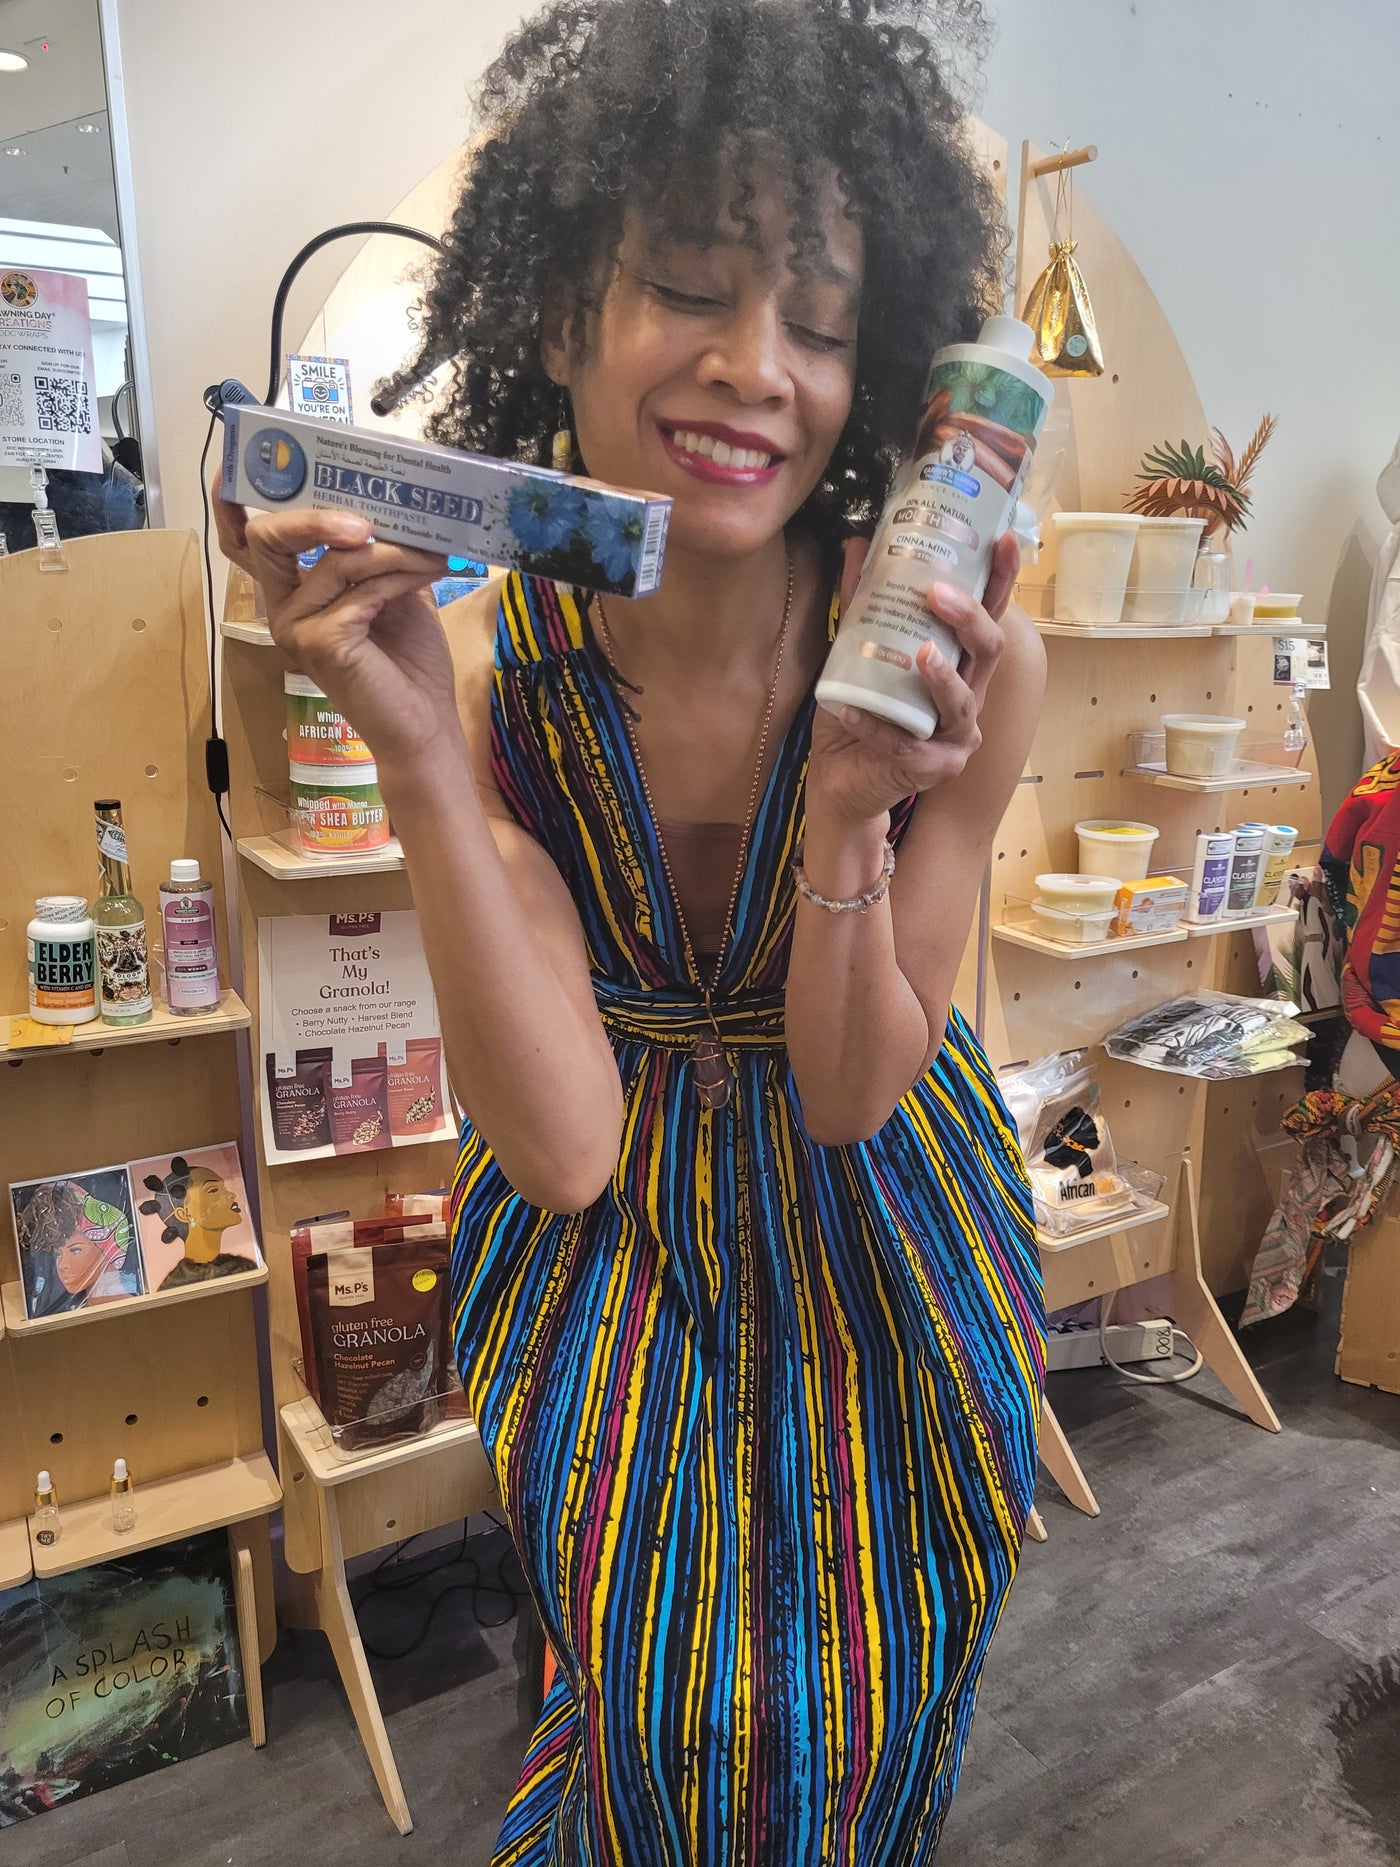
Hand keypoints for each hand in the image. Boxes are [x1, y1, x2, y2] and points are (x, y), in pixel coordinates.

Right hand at [212, 475, 458, 771]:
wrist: (425, 727)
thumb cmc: (408, 662)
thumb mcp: (392, 591)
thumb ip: (378, 550)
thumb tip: (395, 498)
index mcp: (292, 592)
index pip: (249, 542)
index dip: (235, 502)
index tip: (237, 465)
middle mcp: (282, 609)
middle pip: (268, 538)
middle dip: (315, 514)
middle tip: (367, 519)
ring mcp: (296, 629)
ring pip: (335, 561)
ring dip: (392, 549)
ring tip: (434, 552)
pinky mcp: (321, 645)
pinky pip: (360, 590)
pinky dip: (399, 576)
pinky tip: (430, 574)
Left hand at [807, 531, 1019, 825]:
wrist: (838, 778)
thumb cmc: (860, 711)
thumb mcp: (855, 652)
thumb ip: (861, 603)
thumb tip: (856, 544)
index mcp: (959, 663)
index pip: (988, 616)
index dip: (1000, 580)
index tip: (1002, 540)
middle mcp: (968, 696)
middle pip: (989, 651)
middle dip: (969, 618)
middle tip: (937, 592)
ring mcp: (957, 736)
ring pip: (961, 703)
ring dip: (942, 678)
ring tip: (922, 655)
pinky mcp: (936, 769)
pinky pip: (908, 747)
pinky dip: (877, 728)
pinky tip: (851, 712)